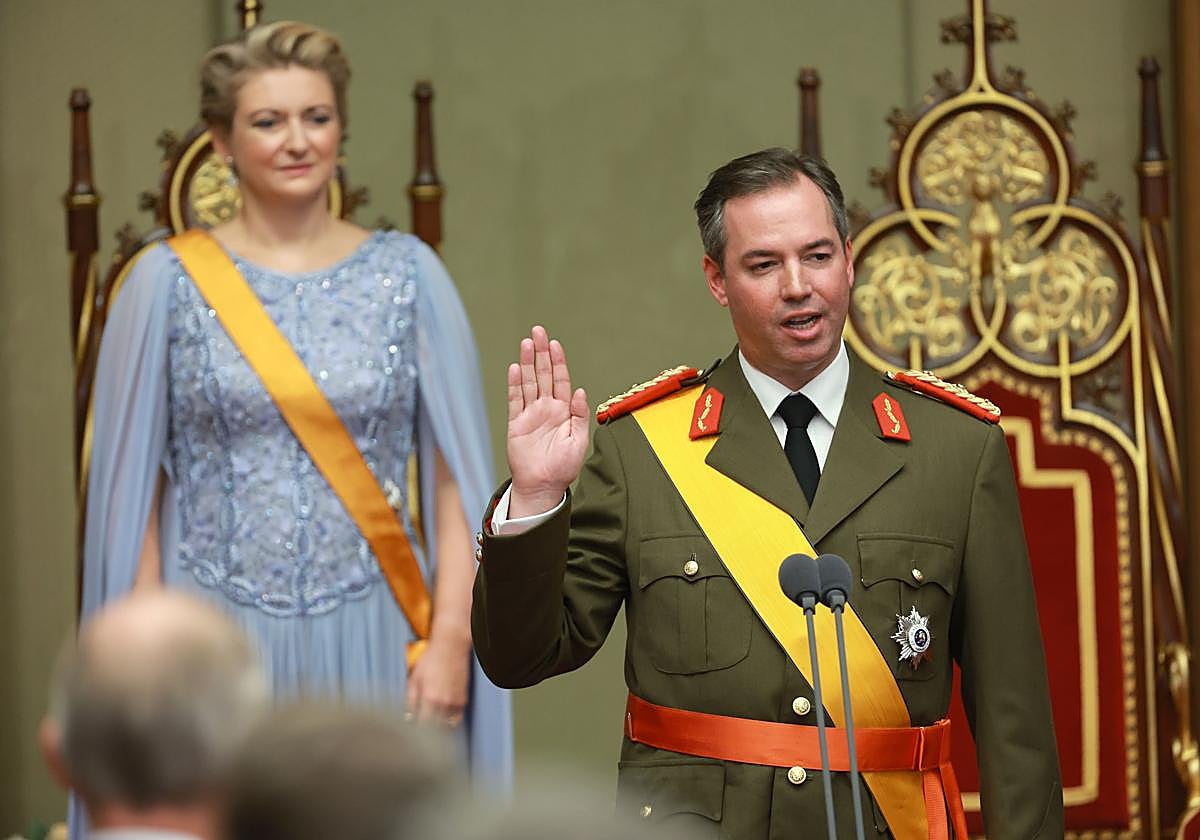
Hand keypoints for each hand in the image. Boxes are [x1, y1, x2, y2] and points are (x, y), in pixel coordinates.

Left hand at [405, 636, 470, 726]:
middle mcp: (444, 703)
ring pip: (446, 728)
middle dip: (425, 732)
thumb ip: (410, 701)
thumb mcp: (414, 679)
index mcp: (429, 699)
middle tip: (418, 731)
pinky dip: (449, 723)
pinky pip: (456, 720)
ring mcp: (455, 703)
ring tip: (430, 726)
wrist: (451, 646)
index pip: (421, 727)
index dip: (414, 732)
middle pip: (434, 730)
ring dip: (437, 729)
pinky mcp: (463, 700)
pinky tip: (441, 718)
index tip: (410, 732)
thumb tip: (407, 718)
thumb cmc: (431, 659)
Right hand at [506, 326, 588, 517]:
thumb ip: (580, 415)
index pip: (561, 380)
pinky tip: (514, 368)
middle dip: (542, 353)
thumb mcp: (579, 441)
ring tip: (526, 343)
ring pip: (528, 382)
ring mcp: (531, 414)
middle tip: (538, 331)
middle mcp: (547, 408)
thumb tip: (581, 391)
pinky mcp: (517, 424)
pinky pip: (515, 400)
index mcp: (564, 411)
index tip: (555, 344)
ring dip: (527, 363)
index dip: (558, 361)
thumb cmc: (563, 467)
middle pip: (543, 375)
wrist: (543, 486)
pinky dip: (514, 384)